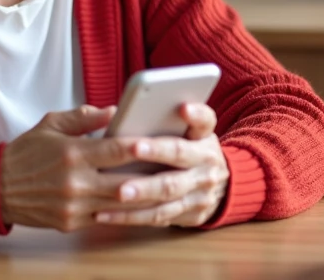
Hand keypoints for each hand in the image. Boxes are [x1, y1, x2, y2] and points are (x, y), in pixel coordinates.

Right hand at [0, 105, 151, 231]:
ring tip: (165, 187)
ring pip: (120, 205)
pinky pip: (105, 219)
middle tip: (175, 169)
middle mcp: (75, 182)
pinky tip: (140, 204)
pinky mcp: (70, 223)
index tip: (163, 141)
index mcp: (72, 153)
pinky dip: (123, 211)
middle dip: (152, 177)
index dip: (142, 147)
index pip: (116, 150)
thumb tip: (114, 111)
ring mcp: (73, 206)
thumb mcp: (52, 124)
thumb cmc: (26, 152)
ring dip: (144, 198)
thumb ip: (85, 117)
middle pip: (125, 182)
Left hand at [94, 103, 229, 227]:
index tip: (182, 107)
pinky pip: (158, 216)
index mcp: (204, 137)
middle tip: (133, 149)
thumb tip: (119, 111)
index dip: (195, 114)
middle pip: (181, 156)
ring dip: (142, 193)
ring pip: (169, 192)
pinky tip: (107, 213)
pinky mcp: (191, 215)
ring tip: (118, 192)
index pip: (205, 121)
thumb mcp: (187, 131)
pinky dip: (131, 216)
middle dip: (156, 153)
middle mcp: (208, 163)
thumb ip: (165, 118)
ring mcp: (201, 192)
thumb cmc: (187, 150)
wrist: (217, 187)